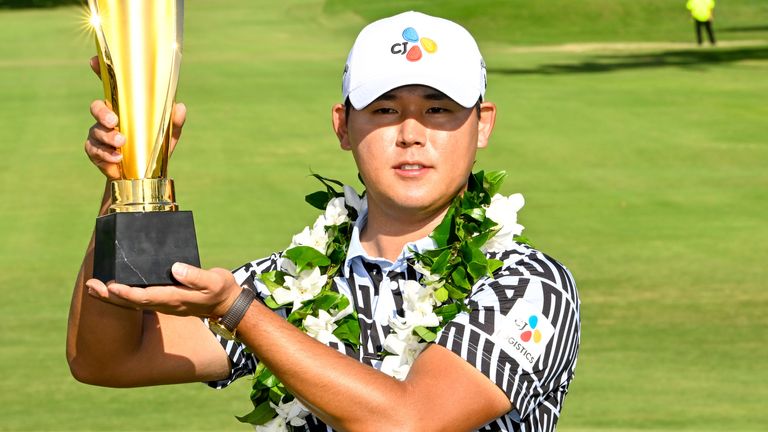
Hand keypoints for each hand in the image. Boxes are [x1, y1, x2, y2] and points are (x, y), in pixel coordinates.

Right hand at [84, 56, 186, 179]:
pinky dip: (106, 155)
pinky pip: (94, 149)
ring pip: (95, 130)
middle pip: (97, 107)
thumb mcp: (169, 135)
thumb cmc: (155, 148)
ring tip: (121, 144)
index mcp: (125, 108)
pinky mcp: (95, 151)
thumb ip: (174, 121)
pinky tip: (118, 158)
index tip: (93, 61)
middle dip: (102, 113)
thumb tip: (180, 107)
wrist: (144, 176)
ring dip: (108, 137)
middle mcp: (109, 117)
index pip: (111, 86)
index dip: (100, 70)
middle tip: (114, 122)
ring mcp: (99, 134)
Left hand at [85, 263, 241, 318]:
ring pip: (133, 301)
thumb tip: (175, 268)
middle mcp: (166, 303)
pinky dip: (124, 294)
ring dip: (112, 296)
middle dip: (110, 295)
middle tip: (90, 286)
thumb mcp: (214, 281)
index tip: (110, 287)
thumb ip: (196, 276)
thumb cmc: (221, 291)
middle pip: (132, 301)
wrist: (228, 306)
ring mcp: (164, 303)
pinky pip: (140, 298)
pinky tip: (115, 287)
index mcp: (175, 298)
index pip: (145, 296)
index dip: (127, 293)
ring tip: (93, 287)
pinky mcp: (165, 299)